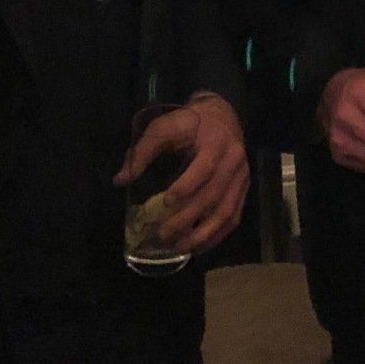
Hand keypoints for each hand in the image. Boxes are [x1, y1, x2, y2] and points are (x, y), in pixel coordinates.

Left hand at [113, 94, 249, 252]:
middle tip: (163, 234)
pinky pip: (234, 217)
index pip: (205, 167)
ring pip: (227, 211)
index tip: (166, 202)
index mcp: (215, 142)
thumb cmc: (189, 123)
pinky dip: (217, 235)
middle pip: (214, 194)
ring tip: (181, 247)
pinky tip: (199, 247)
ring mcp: (241, 177)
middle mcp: (233, 160)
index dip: (188, 186)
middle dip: (188, 217)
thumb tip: (121, 180)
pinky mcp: (243, 188)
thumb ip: (143, 151)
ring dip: (204, 233)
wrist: (223, 116)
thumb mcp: (165, 127)